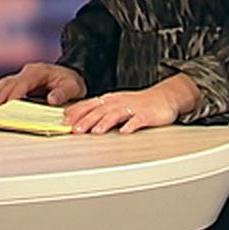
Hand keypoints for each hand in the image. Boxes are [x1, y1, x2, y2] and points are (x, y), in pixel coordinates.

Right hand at [0, 62, 85, 106]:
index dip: (16, 93)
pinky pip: (6, 86)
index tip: (9, 104)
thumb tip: (52, 99)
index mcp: (39, 71)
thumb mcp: (73, 88)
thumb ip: (63, 93)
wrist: (71, 76)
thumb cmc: (72, 82)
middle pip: (11, 82)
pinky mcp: (20, 82)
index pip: (24, 82)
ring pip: (6, 83)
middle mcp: (28, 71)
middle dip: (2, 94)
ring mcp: (23, 76)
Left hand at [61, 88, 179, 134]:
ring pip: (116, 114)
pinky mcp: (147, 115)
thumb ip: (98, 111)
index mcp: (110, 100)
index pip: (90, 105)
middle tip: (75, 129)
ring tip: (96, 131)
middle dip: (87, 119)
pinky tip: (124, 132)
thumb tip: (77, 120)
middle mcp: (119, 102)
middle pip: (100, 110)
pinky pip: (138, 120)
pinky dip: (131, 125)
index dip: (77, 112)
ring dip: (105, 122)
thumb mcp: (115, 105)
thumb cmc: (138, 104)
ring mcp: (133, 108)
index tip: (64, 121)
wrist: (164, 97)